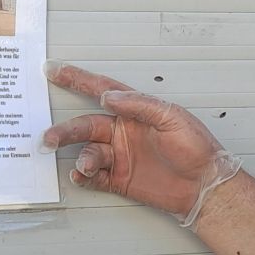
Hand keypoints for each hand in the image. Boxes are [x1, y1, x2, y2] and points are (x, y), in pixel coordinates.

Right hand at [40, 62, 241, 226]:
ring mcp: (120, 156)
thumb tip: (110, 96)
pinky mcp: (119, 179)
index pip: (100, 90)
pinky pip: (94, 177)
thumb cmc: (196, 147)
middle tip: (50, 137)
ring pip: (88, 152)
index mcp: (134, 112)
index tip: (54, 69)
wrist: (205, 185)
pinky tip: (81, 177)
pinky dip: (83, 177)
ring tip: (85, 165)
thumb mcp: (172, 118)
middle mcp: (122, 132)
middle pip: (85, 126)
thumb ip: (140, 105)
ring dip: (82, 158)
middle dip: (65, 131)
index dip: (77, 79)